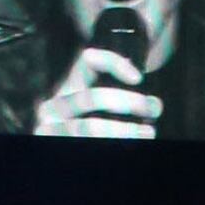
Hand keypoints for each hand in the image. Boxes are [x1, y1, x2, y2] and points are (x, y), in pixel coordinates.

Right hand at [34, 45, 160, 138]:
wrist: (70, 141)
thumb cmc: (96, 122)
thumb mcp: (101, 104)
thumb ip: (120, 95)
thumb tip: (153, 105)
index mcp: (68, 84)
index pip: (89, 60)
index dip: (114, 64)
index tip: (139, 78)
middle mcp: (52, 105)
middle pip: (93, 97)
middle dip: (129, 102)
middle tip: (153, 109)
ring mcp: (51, 128)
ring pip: (90, 127)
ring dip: (124, 130)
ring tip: (148, 132)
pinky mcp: (56, 143)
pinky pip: (88, 142)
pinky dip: (114, 142)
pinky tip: (132, 143)